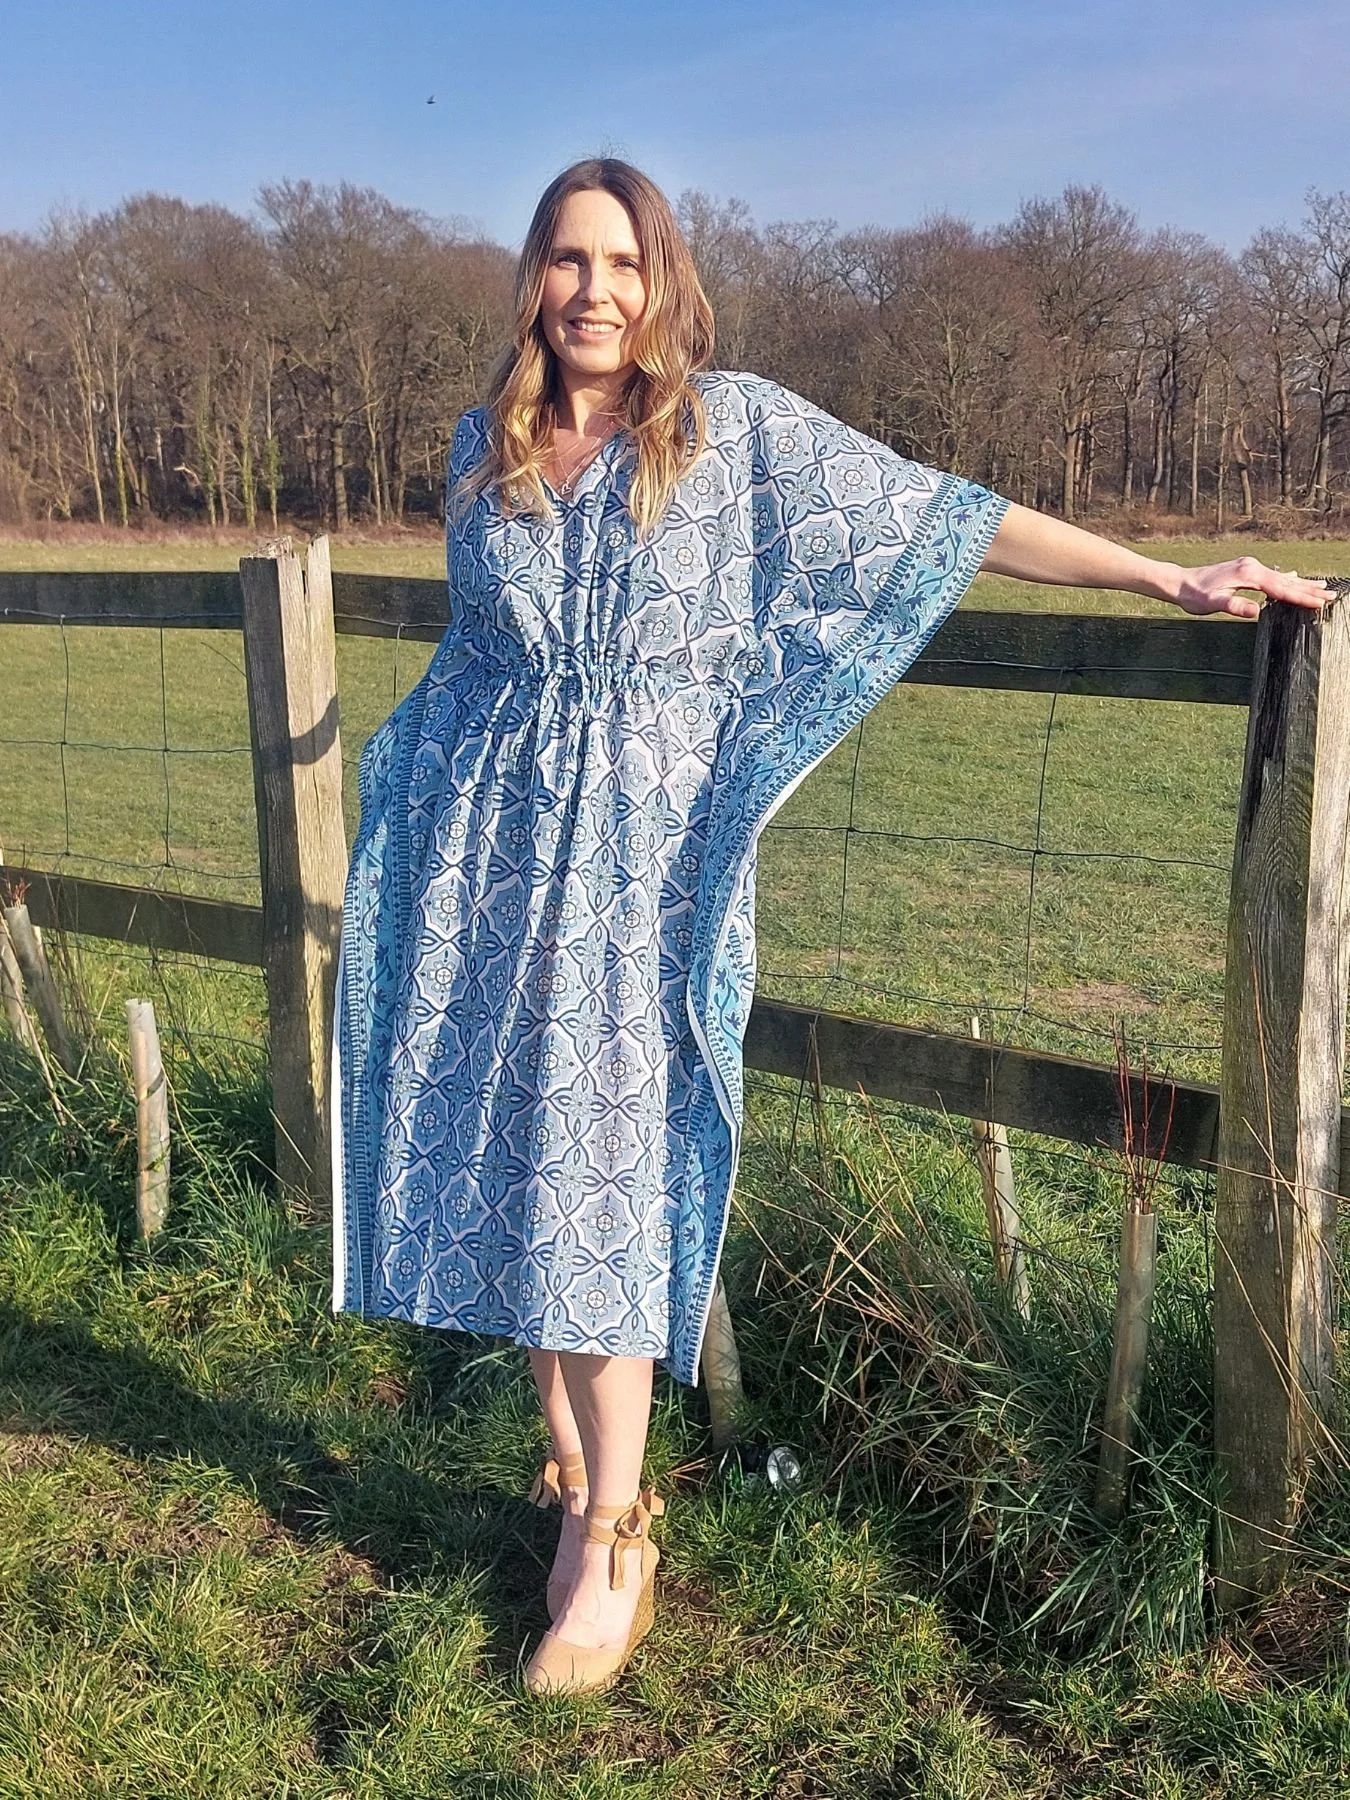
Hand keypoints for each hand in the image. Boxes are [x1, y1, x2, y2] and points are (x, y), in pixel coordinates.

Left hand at [1171, 557, 1331, 620]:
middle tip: (1332, 595)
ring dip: (1302, 583)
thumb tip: (1256, 611)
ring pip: (1282, 577)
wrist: (1180, 582)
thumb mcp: (1211, 603)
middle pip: (1287, 581)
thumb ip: (1234, 606)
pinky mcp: (1246, 570)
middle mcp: (1253, 567)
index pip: (1281, 589)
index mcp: (1249, 575)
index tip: (1319, 603)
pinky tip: (1295, 576)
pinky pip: (1273, 576)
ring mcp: (1250, 567)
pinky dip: (1287, 579)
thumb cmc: (1194, 595)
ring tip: (1323, 586)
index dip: (1301, 597)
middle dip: (1310, 589)